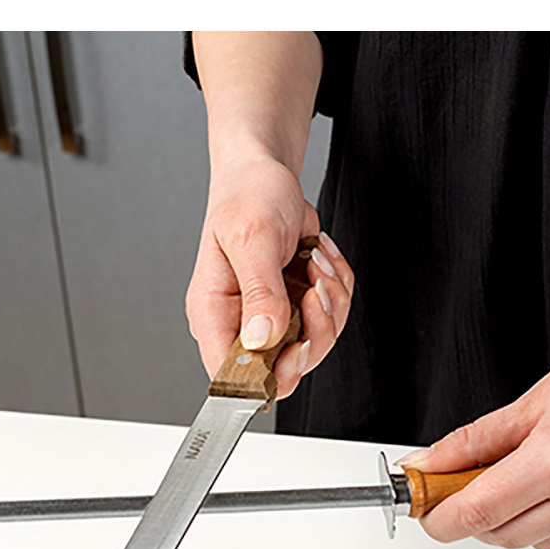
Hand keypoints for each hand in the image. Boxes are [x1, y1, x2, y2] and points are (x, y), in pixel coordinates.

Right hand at [185, 153, 353, 398]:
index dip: (269, 374)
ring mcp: (269, 318)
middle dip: (314, 331)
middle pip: (283, 368)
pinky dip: (336, 289)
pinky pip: (329, 320)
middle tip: (314, 289)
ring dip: (330, 303)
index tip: (297, 346)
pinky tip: (319, 259)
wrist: (266, 172)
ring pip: (313, 345)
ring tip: (314, 262)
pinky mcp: (293, 308)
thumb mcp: (252, 238)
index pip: (233, 376)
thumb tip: (261, 338)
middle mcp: (238, 323)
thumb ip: (260, 291)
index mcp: (213, 313)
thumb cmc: (247, 196)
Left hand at [397, 322, 549, 548]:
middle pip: (502, 535)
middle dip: (480, 516)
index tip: (429, 515)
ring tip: (544, 473)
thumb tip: (425, 467)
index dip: (442, 520)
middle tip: (477, 485)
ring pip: (536, 542)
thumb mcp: (528, 405)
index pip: (478, 512)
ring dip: (522, 518)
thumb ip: (469, 444)